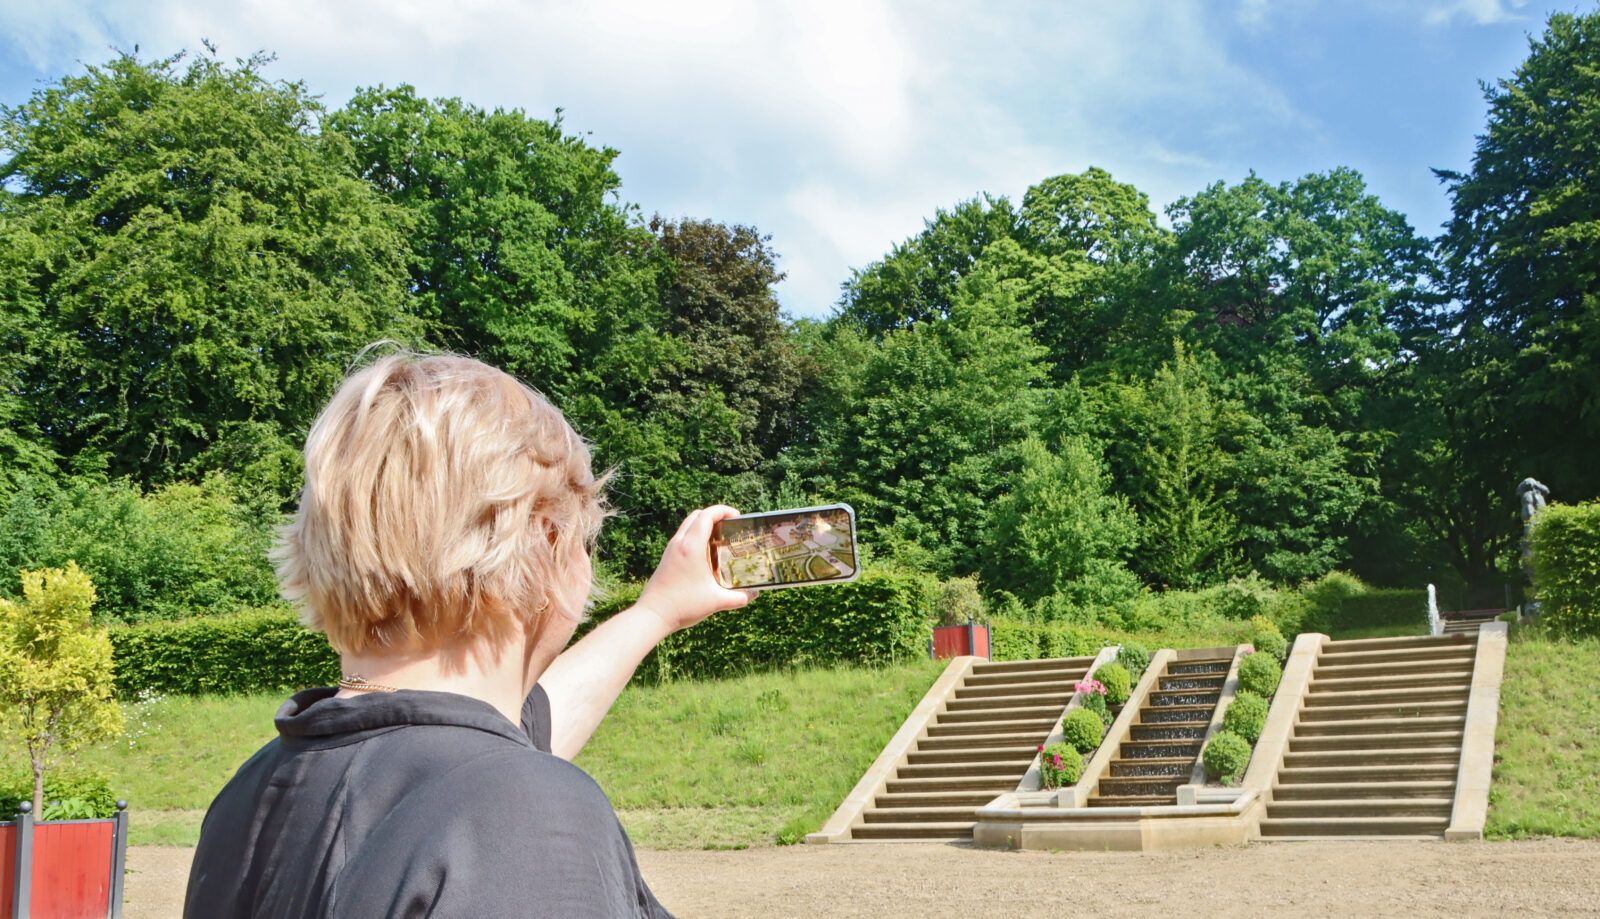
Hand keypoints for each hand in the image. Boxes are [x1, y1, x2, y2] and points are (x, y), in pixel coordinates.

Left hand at [633, 505, 753, 632]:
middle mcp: (679, 543)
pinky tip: (705, 554)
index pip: (706, 515)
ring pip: (687, 525)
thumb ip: (739, 597)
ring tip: (720, 538)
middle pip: (696, 515)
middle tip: (730, 525)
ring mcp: (670, 550)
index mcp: (691, 547)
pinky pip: (682, 537)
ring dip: (703, 525)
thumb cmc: (683, 606)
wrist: (652, 615)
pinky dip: (695, 536)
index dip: (723, 510)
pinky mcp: (667, 558)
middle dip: (714, 515)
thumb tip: (755, 594)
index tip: (737, 516)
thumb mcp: (716, 602)